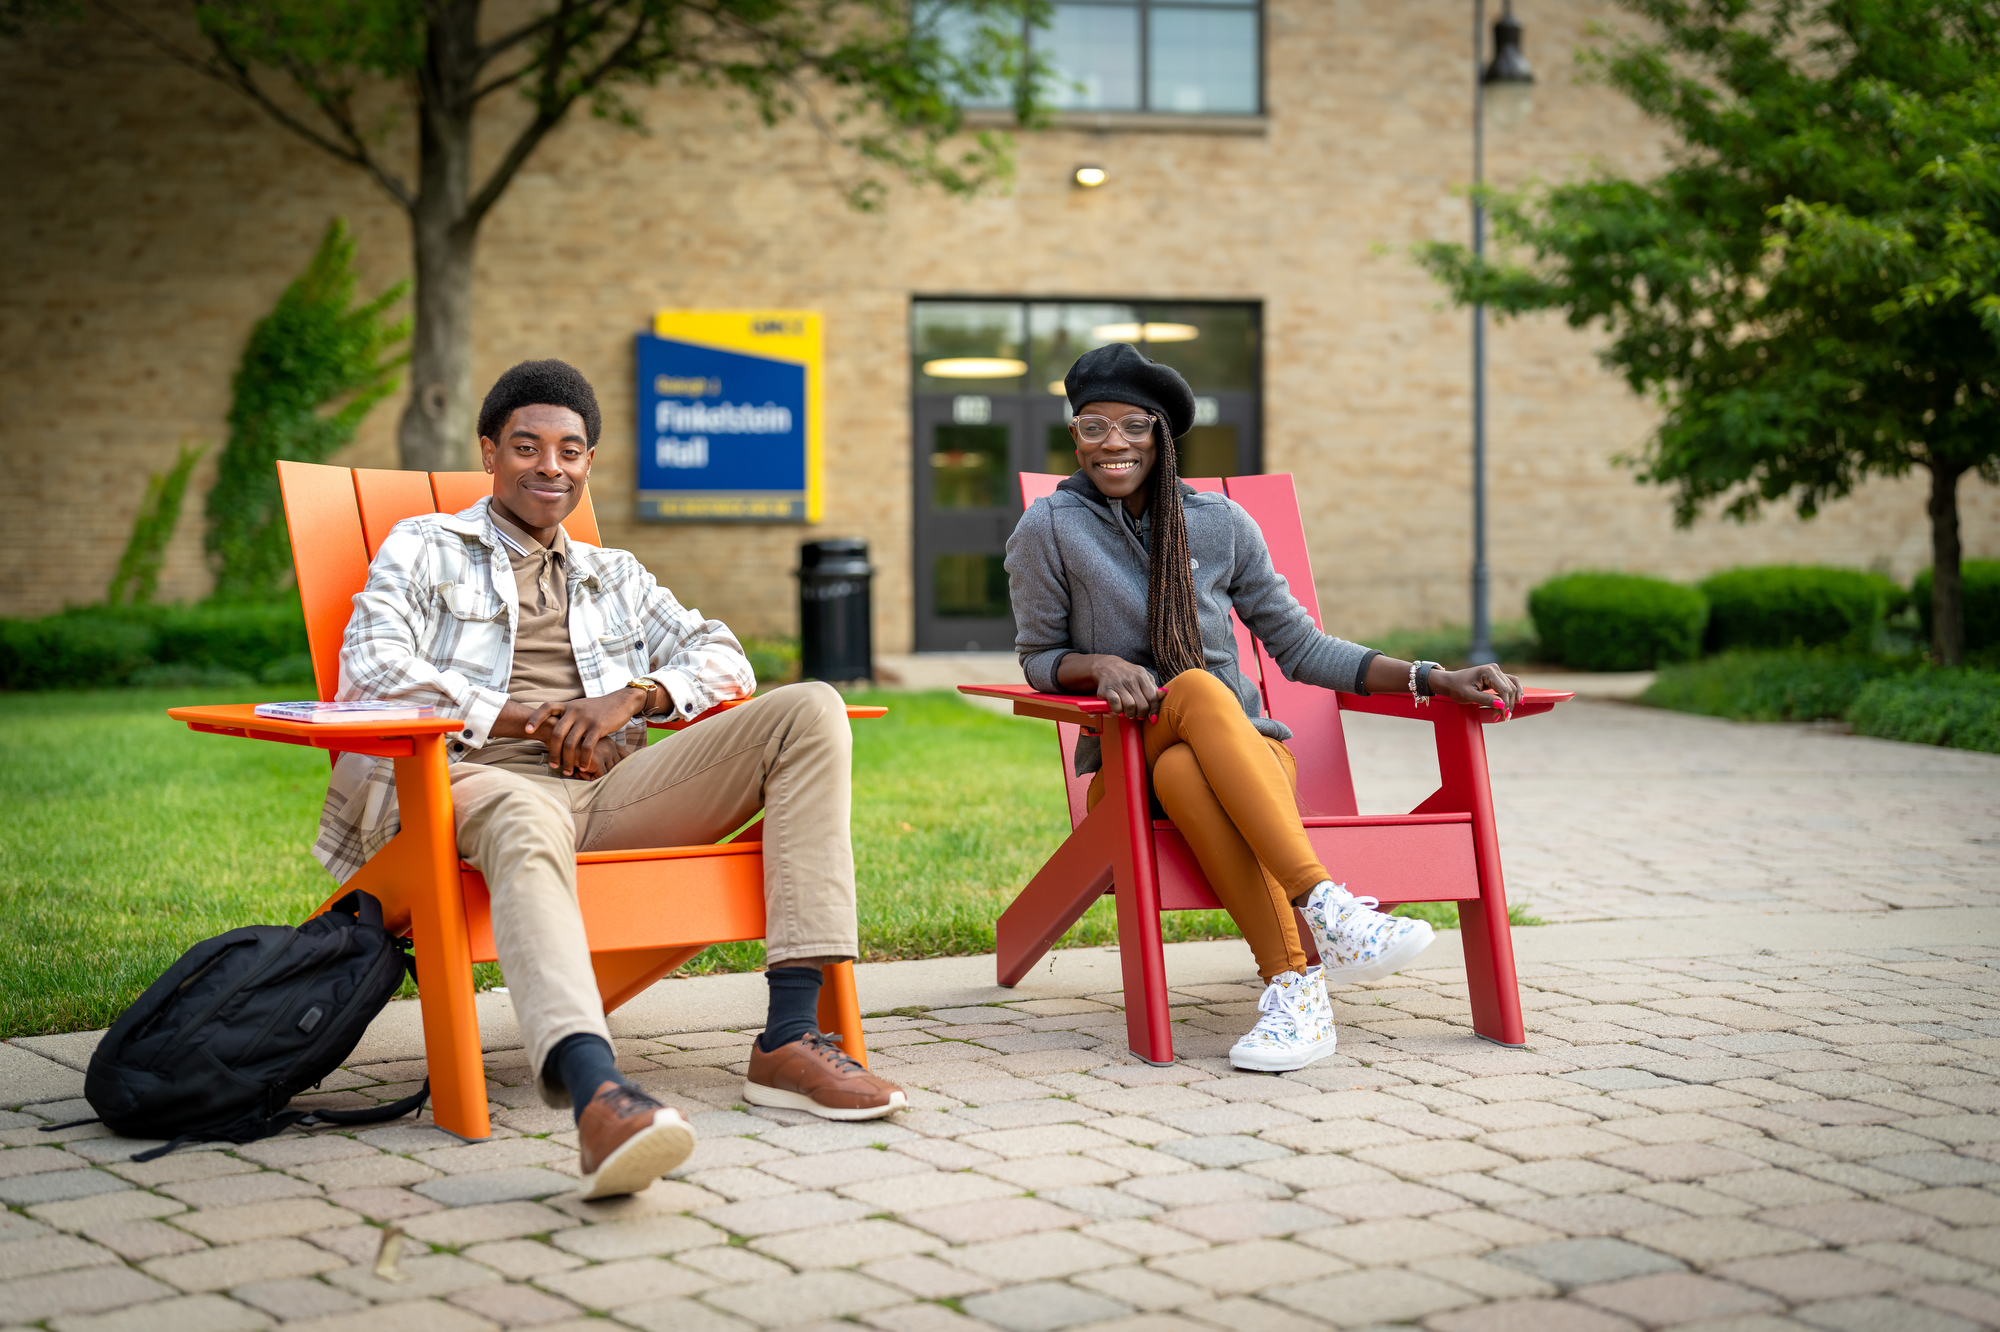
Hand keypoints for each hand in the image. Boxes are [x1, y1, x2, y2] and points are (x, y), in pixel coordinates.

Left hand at [523, 688, 644, 776]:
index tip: (527, 730)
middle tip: (553, 765)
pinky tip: (583, 766)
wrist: (620, 702)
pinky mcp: (598, 727)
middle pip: (557, 733)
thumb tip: (550, 725)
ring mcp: (586, 719)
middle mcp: (574, 711)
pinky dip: (583, 759)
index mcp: (568, 706)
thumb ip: (567, 715)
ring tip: (567, 770)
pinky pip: (587, 747)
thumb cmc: (598, 708)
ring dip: (568, 760)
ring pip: (571, 743)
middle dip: (553, 752)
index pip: (546, 707)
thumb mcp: (580, 706)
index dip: (535, 718)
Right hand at [1089, 655, 1161, 721]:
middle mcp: (1131, 680)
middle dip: (1142, 714)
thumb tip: (1164, 694)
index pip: (1152, 697)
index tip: (1153, 718)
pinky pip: (1115, 705)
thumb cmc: (1129, 674)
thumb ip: (1153, 687)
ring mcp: (1119, 684)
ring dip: (1130, 714)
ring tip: (1130, 713)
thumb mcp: (1143, 676)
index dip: (1154, 710)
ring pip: (1130, 706)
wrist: (1108, 666)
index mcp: (1142, 676)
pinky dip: (1119, 711)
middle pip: (1142, 705)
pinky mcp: (1107, 689)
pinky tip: (1120, 710)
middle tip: (1139, 715)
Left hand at [1430, 663, 1522, 715]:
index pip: (1504, 689)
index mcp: (1488, 671)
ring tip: (1506, 714)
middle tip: (1500, 718)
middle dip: (1507, 705)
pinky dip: (1514, 693)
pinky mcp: (1497, 676)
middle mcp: (1495, 669)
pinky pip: (1511, 684)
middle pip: (1510, 689)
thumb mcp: (1469, 696)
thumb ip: (1485, 699)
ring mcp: (1497, 671)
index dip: (1505, 704)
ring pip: (1513, 687)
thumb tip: (1501, 704)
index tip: (1500, 716)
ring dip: (1512, 701)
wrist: (1450, 682)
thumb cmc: (1457, 688)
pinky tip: (1519, 701)